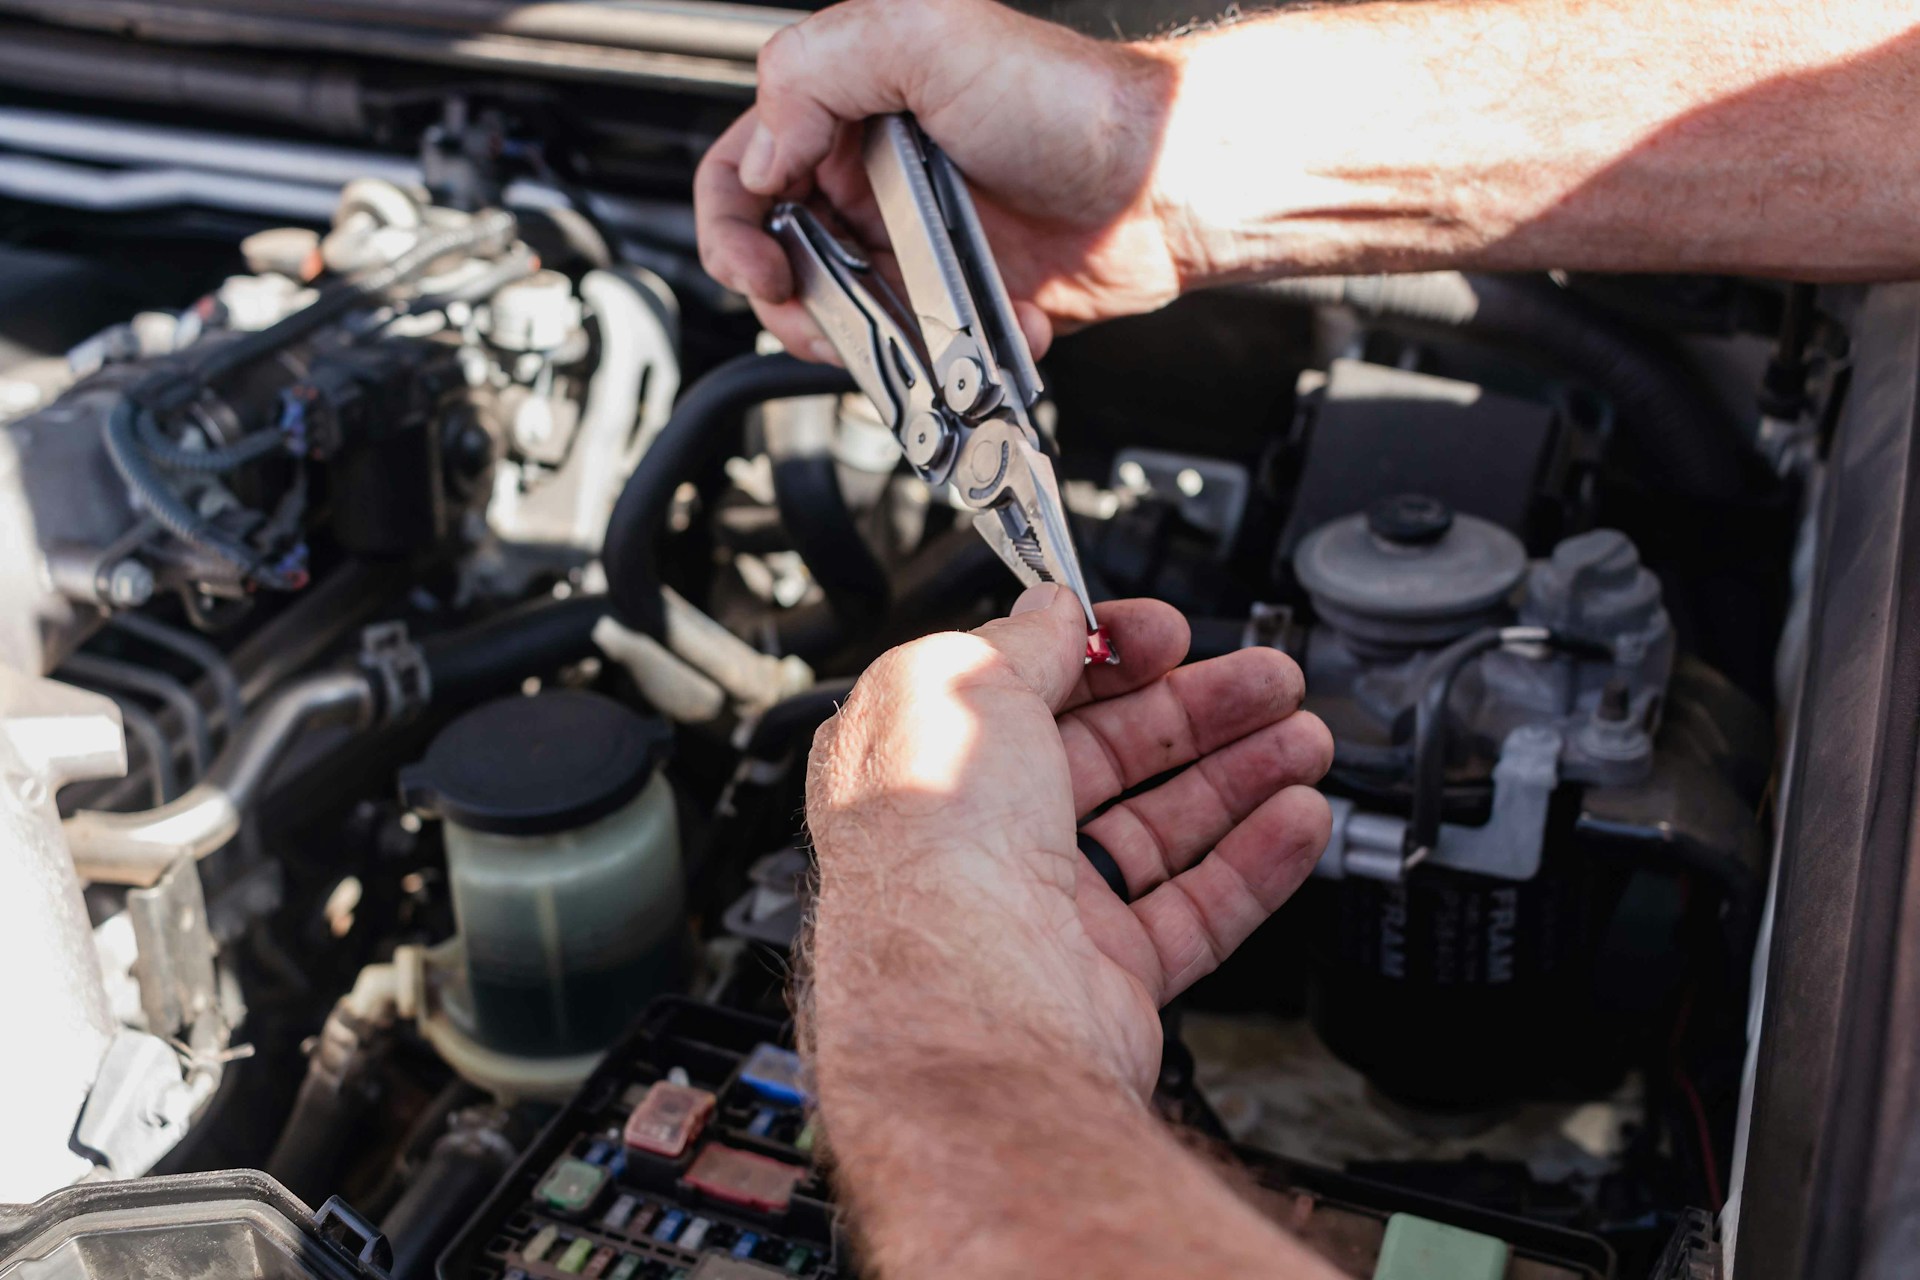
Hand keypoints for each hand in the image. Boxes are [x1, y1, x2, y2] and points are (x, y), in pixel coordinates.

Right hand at [695, 0, 1186, 361]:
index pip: (741, 169)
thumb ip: (814, 72)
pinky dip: (934, 351)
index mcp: (846, 108)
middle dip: (784, 297)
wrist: (1162, 183)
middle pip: (776, 256)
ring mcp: (909, 245)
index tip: (758, 260)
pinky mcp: (953, 304)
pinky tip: (975, 324)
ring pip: (836, 316)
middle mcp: (869, 177)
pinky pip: (914, 349)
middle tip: (810, 312)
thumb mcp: (925, 36)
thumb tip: (761, 157)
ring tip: (896, 329)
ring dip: (855, 337)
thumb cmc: (1068, 101)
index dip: (731, 222)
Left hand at [802, 584, 1332, 1095]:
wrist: (968, 999)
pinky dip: (1253, 864)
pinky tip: (1297, 819)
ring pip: (1160, 831)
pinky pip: (1195, 912)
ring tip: (1305, 740)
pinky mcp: (1105, 977)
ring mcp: (1045, 911)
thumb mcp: (964, 682)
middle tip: (1268, 682)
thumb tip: (1054, 610)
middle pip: (1108, 756)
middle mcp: (980, 838)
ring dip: (1240, 777)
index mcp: (926, 762)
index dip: (1104, 653)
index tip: (1165, 634)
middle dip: (1198, 709)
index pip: (1026, 689)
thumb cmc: (935, 842)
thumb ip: (1021, 640)